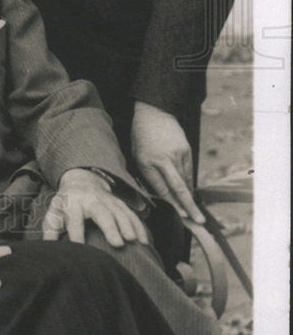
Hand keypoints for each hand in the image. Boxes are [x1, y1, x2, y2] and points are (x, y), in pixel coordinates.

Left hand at [43, 168, 148, 247]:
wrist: (81, 180)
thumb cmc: (65, 203)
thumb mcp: (54, 213)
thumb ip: (50, 230)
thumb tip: (46, 249)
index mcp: (72, 202)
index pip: (74, 219)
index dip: (76, 233)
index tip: (80, 248)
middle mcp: (90, 199)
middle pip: (101, 212)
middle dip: (110, 227)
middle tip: (117, 243)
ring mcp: (106, 200)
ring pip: (119, 212)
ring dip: (128, 226)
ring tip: (135, 242)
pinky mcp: (118, 202)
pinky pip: (130, 213)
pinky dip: (139, 226)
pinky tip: (145, 241)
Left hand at [131, 101, 203, 222]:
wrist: (154, 112)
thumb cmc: (140, 136)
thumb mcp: (136, 155)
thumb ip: (146, 174)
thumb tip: (158, 195)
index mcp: (146, 162)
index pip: (161, 188)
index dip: (172, 204)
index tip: (181, 217)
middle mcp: (163, 160)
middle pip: (178, 188)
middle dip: (189, 207)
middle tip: (198, 222)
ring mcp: (177, 154)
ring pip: (185, 180)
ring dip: (190, 197)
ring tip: (195, 213)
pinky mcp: (186, 150)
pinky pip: (188, 170)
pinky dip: (189, 182)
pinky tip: (190, 192)